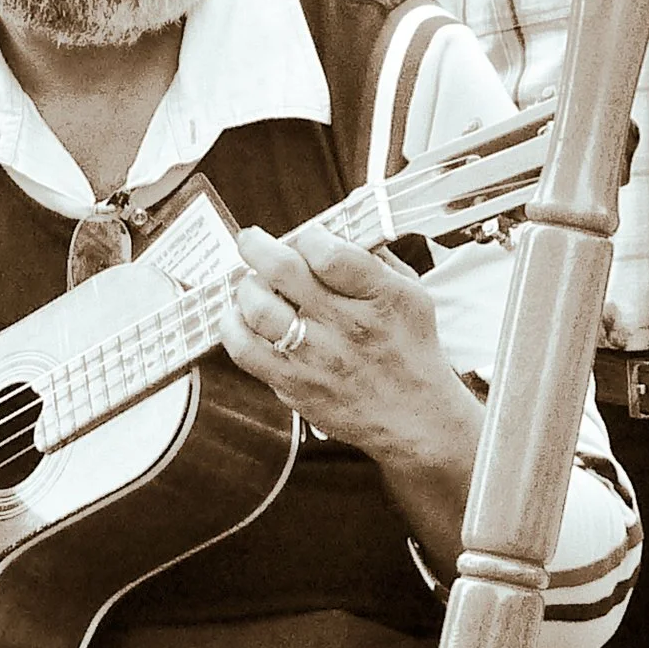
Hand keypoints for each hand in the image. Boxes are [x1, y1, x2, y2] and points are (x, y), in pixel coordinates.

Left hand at [221, 225, 480, 559]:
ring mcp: (317, 359)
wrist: (415, 417)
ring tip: (251, 284)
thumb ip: (376, 260)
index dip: (309, 237)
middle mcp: (347, 326)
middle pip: (284, 272)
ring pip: (258, 309)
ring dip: (246, 288)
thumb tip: (336, 231)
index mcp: (380, 297)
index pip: (329, 253)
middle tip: (250, 241)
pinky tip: (239, 317)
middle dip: (257, 247)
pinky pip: (246, 351)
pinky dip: (233, 327)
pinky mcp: (294, 385)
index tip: (306, 237)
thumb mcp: (413, 295)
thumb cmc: (412, 350)